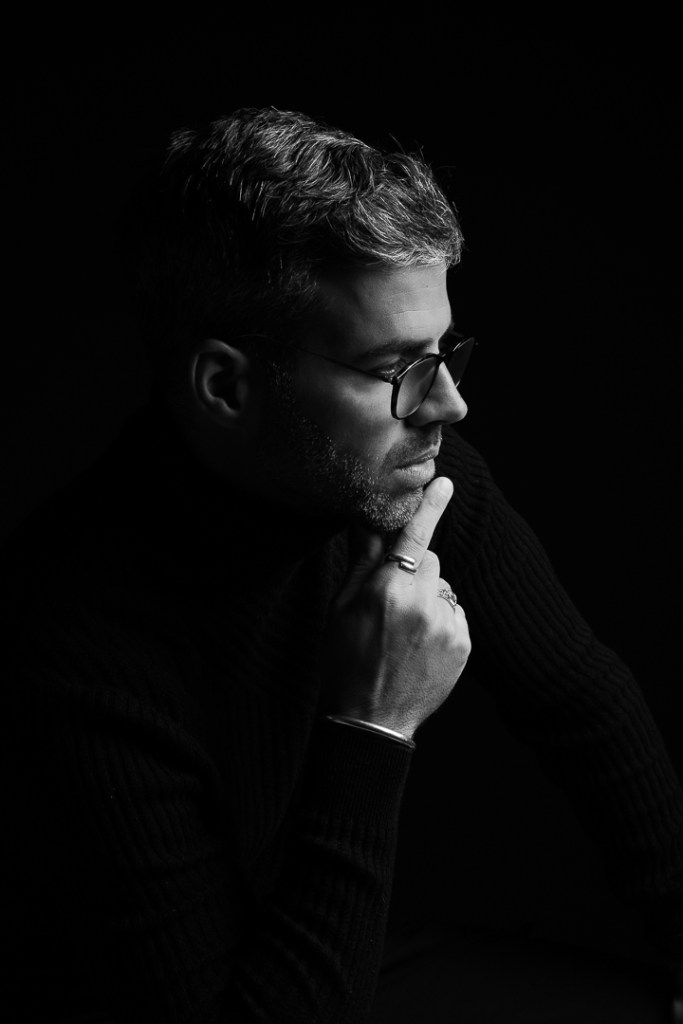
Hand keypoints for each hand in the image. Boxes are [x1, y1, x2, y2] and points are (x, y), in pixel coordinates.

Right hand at [321, 476, 470, 738]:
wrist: (371, 719)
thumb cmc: (346, 659)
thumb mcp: (342, 606)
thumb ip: (363, 559)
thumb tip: (368, 517)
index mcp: (387, 589)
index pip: (413, 536)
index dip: (429, 506)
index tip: (445, 482)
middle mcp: (422, 602)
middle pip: (430, 560)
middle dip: (414, 571)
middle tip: (390, 602)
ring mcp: (447, 624)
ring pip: (443, 587)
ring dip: (428, 598)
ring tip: (404, 632)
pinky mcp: (464, 643)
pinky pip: (455, 612)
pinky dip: (441, 621)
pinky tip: (420, 645)